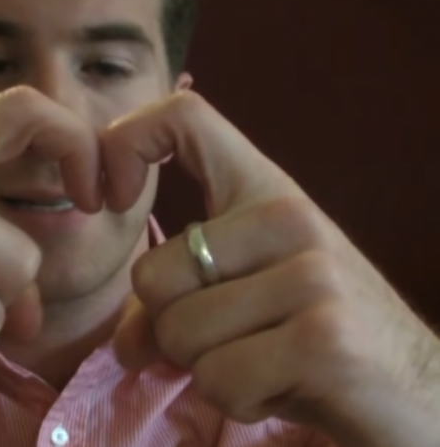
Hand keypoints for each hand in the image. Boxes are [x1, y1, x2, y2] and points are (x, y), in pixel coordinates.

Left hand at [107, 91, 439, 446]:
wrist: (422, 392)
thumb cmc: (317, 338)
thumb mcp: (242, 305)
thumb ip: (175, 308)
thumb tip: (124, 344)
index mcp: (266, 191)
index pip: (183, 117)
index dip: (124, 145)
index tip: (108, 199)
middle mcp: (288, 216)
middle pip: (152, 276)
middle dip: (172, 330)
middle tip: (234, 339)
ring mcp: (310, 274)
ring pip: (178, 333)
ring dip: (206, 368)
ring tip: (266, 361)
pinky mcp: (322, 338)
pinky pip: (218, 379)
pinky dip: (239, 398)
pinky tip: (287, 386)